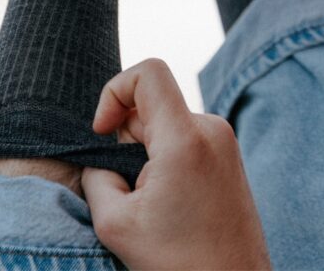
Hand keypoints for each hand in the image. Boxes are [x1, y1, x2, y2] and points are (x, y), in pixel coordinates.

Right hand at [82, 59, 270, 270]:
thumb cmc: (180, 265)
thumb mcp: (115, 222)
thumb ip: (96, 174)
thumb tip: (100, 156)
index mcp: (185, 139)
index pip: (148, 72)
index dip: (114, 91)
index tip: (103, 132)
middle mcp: (211, 129)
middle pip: (151, 102)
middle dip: (125, 136)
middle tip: (127, 186)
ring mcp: (224, 141)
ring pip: (164, 121)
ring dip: (144, 150)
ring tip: (151, 199)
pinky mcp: (227, 154)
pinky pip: (183, 136)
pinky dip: (164, 157)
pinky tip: (168, 199)